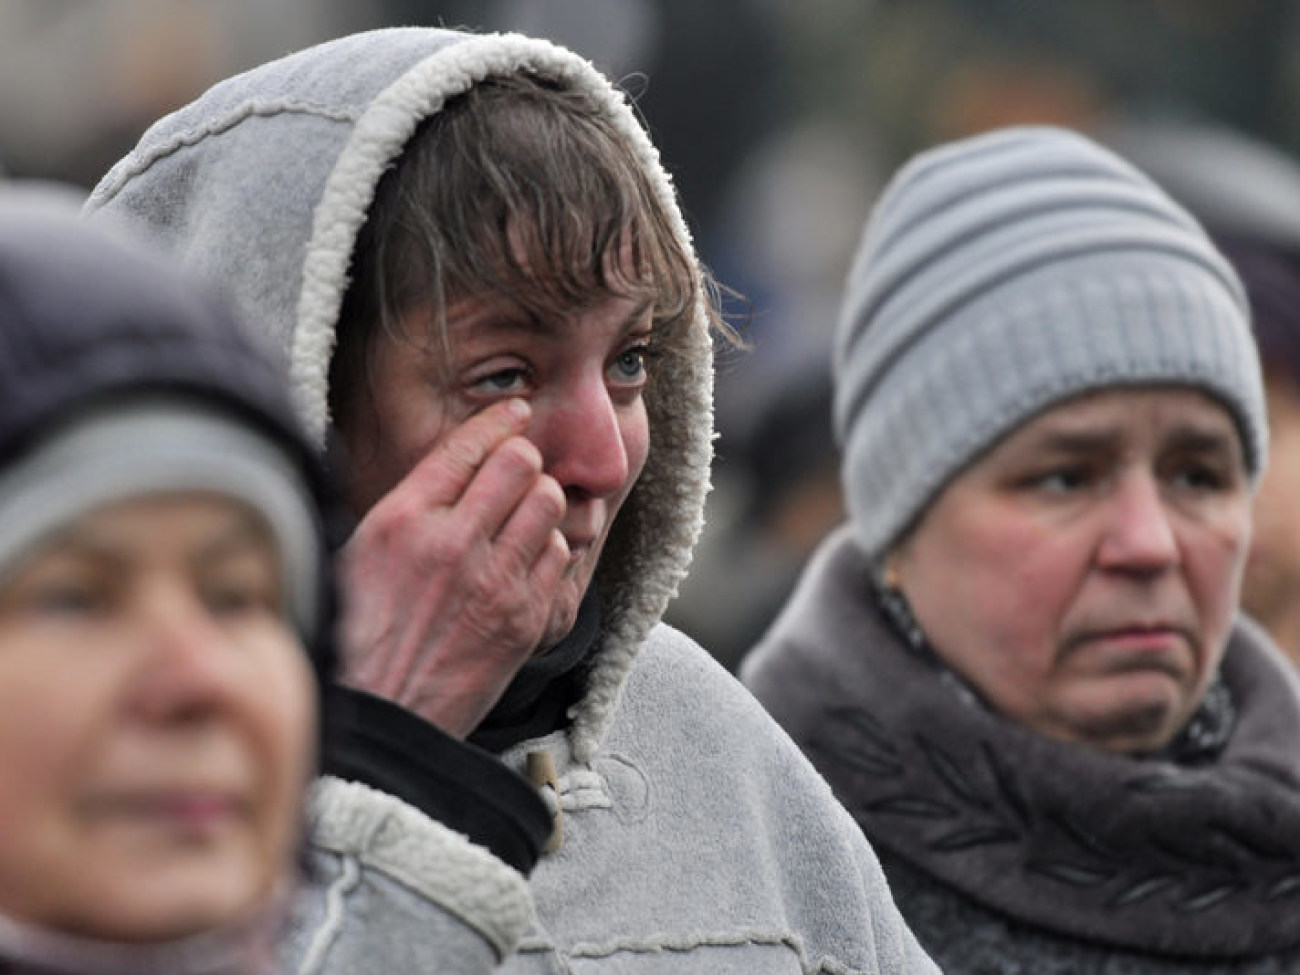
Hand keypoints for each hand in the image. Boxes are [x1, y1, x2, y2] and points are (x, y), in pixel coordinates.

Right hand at [338, 398, 568, 737]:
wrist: (382, 720)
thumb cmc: (357, 640)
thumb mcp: (355, 558)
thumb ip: (401, 509)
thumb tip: (443, 468)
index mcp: (401, 521)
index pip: (466, 446)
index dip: (500, 420)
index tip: (517, 411)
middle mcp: (451, 543)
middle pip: (521, 462)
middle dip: (524, 459)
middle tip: (519, 471)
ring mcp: (494, 581)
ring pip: (549, 502)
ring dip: (541, 503)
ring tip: (523, 520)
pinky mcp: (524, 618)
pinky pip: (561, 555)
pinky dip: (550, 550)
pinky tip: (528, 563)